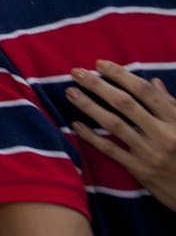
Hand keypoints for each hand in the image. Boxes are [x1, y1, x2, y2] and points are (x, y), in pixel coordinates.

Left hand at [67, 61, 175, 210]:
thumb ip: (169, 105)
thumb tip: (153, 82)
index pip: (144, 91)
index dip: (121, 75)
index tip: (99, 64)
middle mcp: (164, 134)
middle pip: (125, 103)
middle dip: (98, 85)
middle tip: (76, 72)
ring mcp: (151, 153)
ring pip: (114, 124)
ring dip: (89, 106)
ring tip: (70, 92)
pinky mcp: (140, 171)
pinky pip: (111, 150)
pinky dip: (92, 137)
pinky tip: (76, 125)